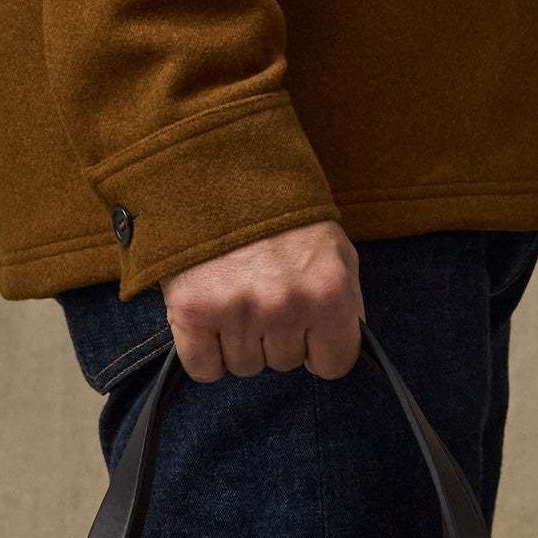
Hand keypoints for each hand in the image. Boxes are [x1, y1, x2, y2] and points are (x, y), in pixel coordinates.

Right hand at [160, 222, 363, 382]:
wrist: (215, 168)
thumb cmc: (280, 213)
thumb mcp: (333, 249)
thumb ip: (345, 303)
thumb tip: (339, 348)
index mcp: (327, 291)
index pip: (334, 364)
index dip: (319, 349)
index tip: (307, 330)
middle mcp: (284, 305)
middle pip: (284, 364)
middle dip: (275, 337)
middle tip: (262, 293)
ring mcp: (237, 310)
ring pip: (245, 367)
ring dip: (239, 343)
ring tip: (234, 296)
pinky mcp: (192, 313)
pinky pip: (205, 370)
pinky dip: (205, 354)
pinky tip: (209, 320)